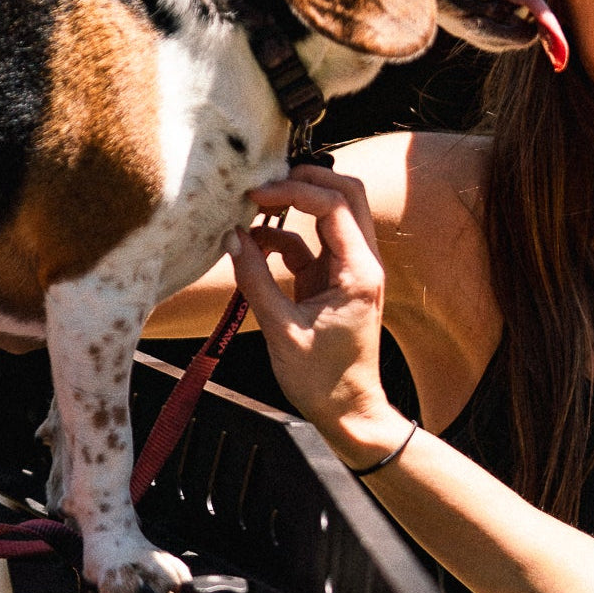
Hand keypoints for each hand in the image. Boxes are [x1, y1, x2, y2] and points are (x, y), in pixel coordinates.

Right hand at [229, 166, 409, 466]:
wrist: (349, 413)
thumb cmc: (323, 381)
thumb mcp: (281, 330)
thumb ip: (255, 280)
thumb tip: (232, 238)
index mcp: (358, 271)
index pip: (333, 206)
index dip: (294, 191)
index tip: (256, 193)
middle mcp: (362, 263)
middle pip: (346, 194)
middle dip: (307, 179)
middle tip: (266, 179)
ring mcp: (349, 269)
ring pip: (333, 214)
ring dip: (297, 204)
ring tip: (255, 204)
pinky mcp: (332, 281)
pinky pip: (311, 244)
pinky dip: (284, 236)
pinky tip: (254, 243)